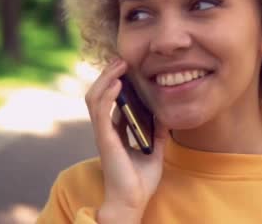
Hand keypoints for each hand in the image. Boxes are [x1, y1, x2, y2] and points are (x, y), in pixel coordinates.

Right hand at [84, 59, 169, 221]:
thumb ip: (158, 130)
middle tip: (122, 59)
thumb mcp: (155, 148)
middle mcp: (106, 129)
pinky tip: (116, 83)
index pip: (111, 99)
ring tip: (118, 64)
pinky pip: (101, 112)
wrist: (133, 201)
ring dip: (106, 78)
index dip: (116, 81)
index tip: (127, 66)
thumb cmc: (140, 180)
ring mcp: (103, 133)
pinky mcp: (105, 139)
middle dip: (109, 74)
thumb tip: (166, 111)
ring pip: (95, 98)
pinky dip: (107, 95)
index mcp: (115, 130)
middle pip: (99, 94)